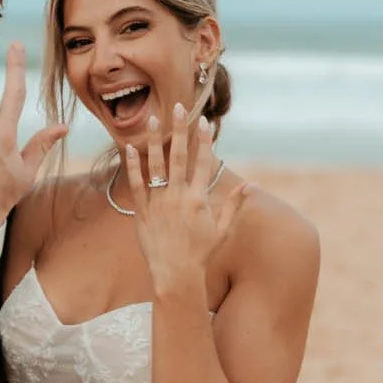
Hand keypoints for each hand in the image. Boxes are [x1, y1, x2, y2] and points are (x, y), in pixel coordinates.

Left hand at [124, 104, 249, 289]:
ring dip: (153, 142)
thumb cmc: (202, 252)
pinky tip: (130, 148)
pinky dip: (133, 167)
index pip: (203, 162)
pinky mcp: (143, 212)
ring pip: (155, 166)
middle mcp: (179, 197)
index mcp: (199, 199)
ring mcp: (159, 203)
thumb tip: (251, 184)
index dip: (204, 140)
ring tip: (151, 120)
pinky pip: (136, 185)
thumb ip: (235, 204)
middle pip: (179, 157)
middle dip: (179, 130)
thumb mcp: (223, 229)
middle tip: (178, 107)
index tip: (203, 120)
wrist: (176, 274)